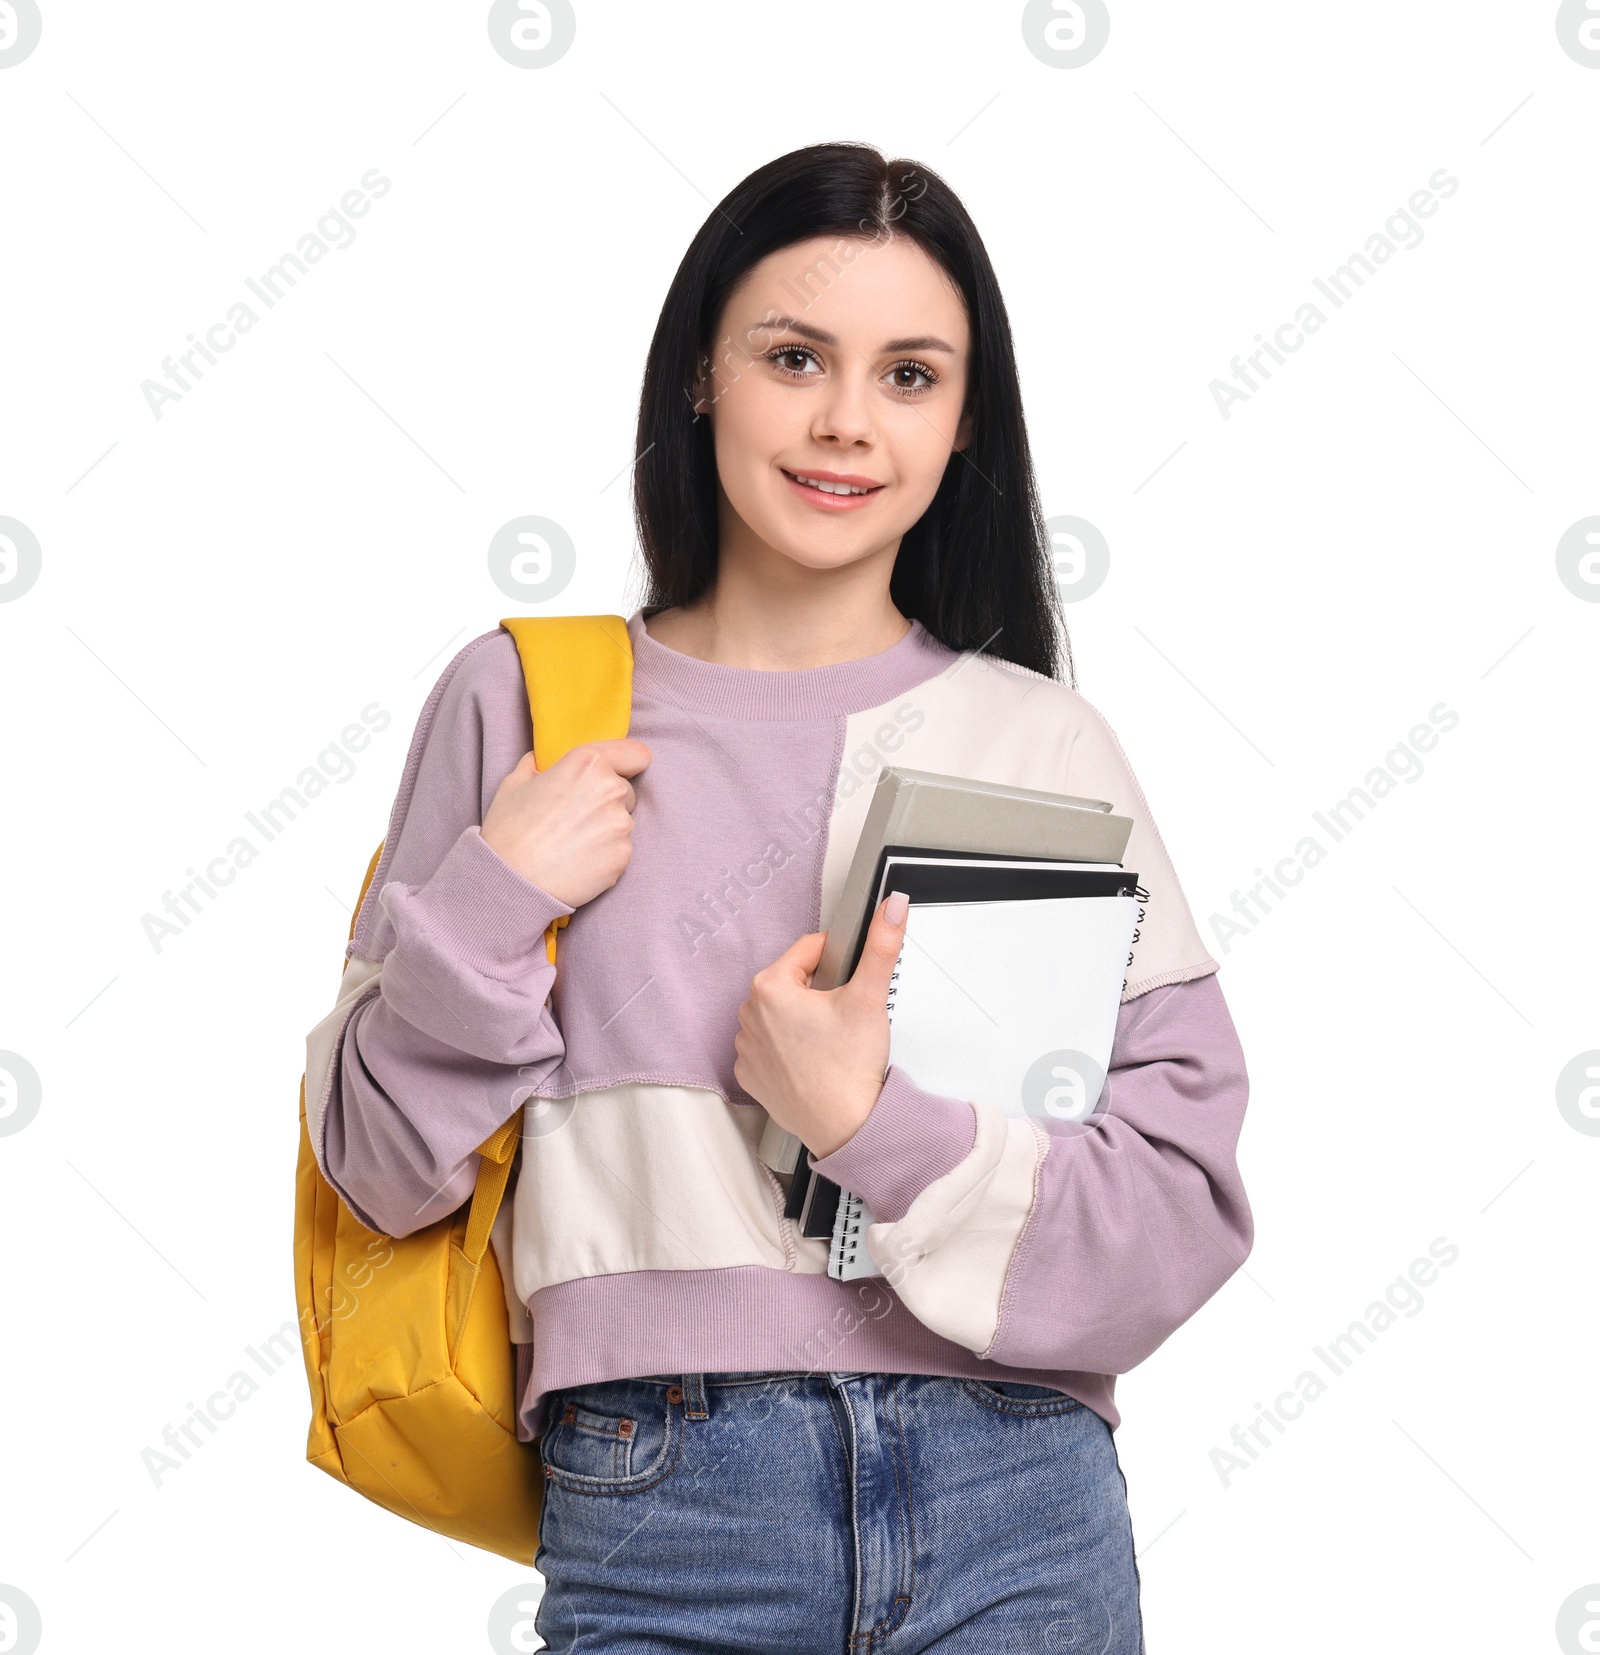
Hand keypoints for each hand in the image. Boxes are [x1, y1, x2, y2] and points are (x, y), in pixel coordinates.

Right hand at [480, 737, 652, 907]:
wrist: (510, 881)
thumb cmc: (509, 831)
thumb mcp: (514, 784)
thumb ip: (537, 764)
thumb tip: (543, 759)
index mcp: (588, 764)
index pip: (636, 753)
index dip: (628, 762)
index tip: (620, 771)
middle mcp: (611, 790)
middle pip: (625, 791)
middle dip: (607, 800)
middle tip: (575, 817)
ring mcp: (621, 825)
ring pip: (622, 822)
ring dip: (605, 829)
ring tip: (571, 842)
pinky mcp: (623, 856)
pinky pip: (620, 849)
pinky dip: (604, 855)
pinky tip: (577, 860)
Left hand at [733, 890, 909, 1158]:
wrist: (845, 1128)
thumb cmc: (850, 1068)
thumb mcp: (870, 996)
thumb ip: (881, 945)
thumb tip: (892, 906)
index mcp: (770, 987)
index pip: (809, 950)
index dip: (838, 959)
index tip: (851, 981)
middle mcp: (748, 1015)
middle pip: (794, 982)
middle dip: (820, 992)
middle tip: (844, 1017)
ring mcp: (746, 1048)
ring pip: (781, 1015)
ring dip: (803, 1020)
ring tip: (830, 1043)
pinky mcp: (750, 1075)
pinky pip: (770, 1048)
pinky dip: (789, 1050)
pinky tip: (812, 1062)